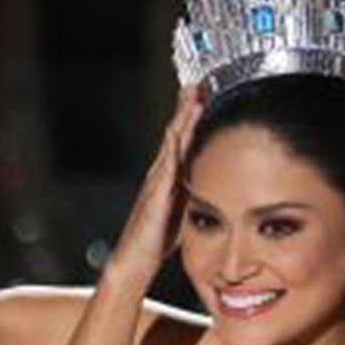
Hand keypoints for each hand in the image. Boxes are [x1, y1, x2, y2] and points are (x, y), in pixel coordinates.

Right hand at [108, 88, 205, 286]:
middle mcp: (159, 175)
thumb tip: (212, 185)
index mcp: (167, 178)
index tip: (202, 94)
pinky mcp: (155, 195)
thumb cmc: (155, 241)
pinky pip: (166, 165)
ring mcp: (155, 183)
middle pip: (174, 134)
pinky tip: (179, 131)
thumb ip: (193, 193)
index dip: (190, 118)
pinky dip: (173, 146)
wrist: (132, 262)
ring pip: (170, 144)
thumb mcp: (181, 211)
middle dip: (185, 108)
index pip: (181, 141)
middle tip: (197, 82)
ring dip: (181, 120)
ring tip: (193, 96)